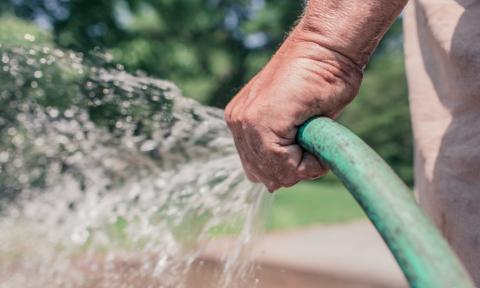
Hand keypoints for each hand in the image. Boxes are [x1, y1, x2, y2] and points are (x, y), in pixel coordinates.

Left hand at [225, 26, 362, 191]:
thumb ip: (281, 148)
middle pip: (263, 175)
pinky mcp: (259, 121)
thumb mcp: (297, 123)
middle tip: (314, 144)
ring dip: (302, 166)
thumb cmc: (321, 79)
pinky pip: (284, 165)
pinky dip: (308, 163)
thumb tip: (272, 185)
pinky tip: (316, 138)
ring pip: (273, 173)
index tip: (309, 147)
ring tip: (316, 139)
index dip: (289, 168)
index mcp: (242, 121)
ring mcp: (245, 121)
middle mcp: (238, 122)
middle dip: (293, 170)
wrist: (327, 48)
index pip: (258, 168)